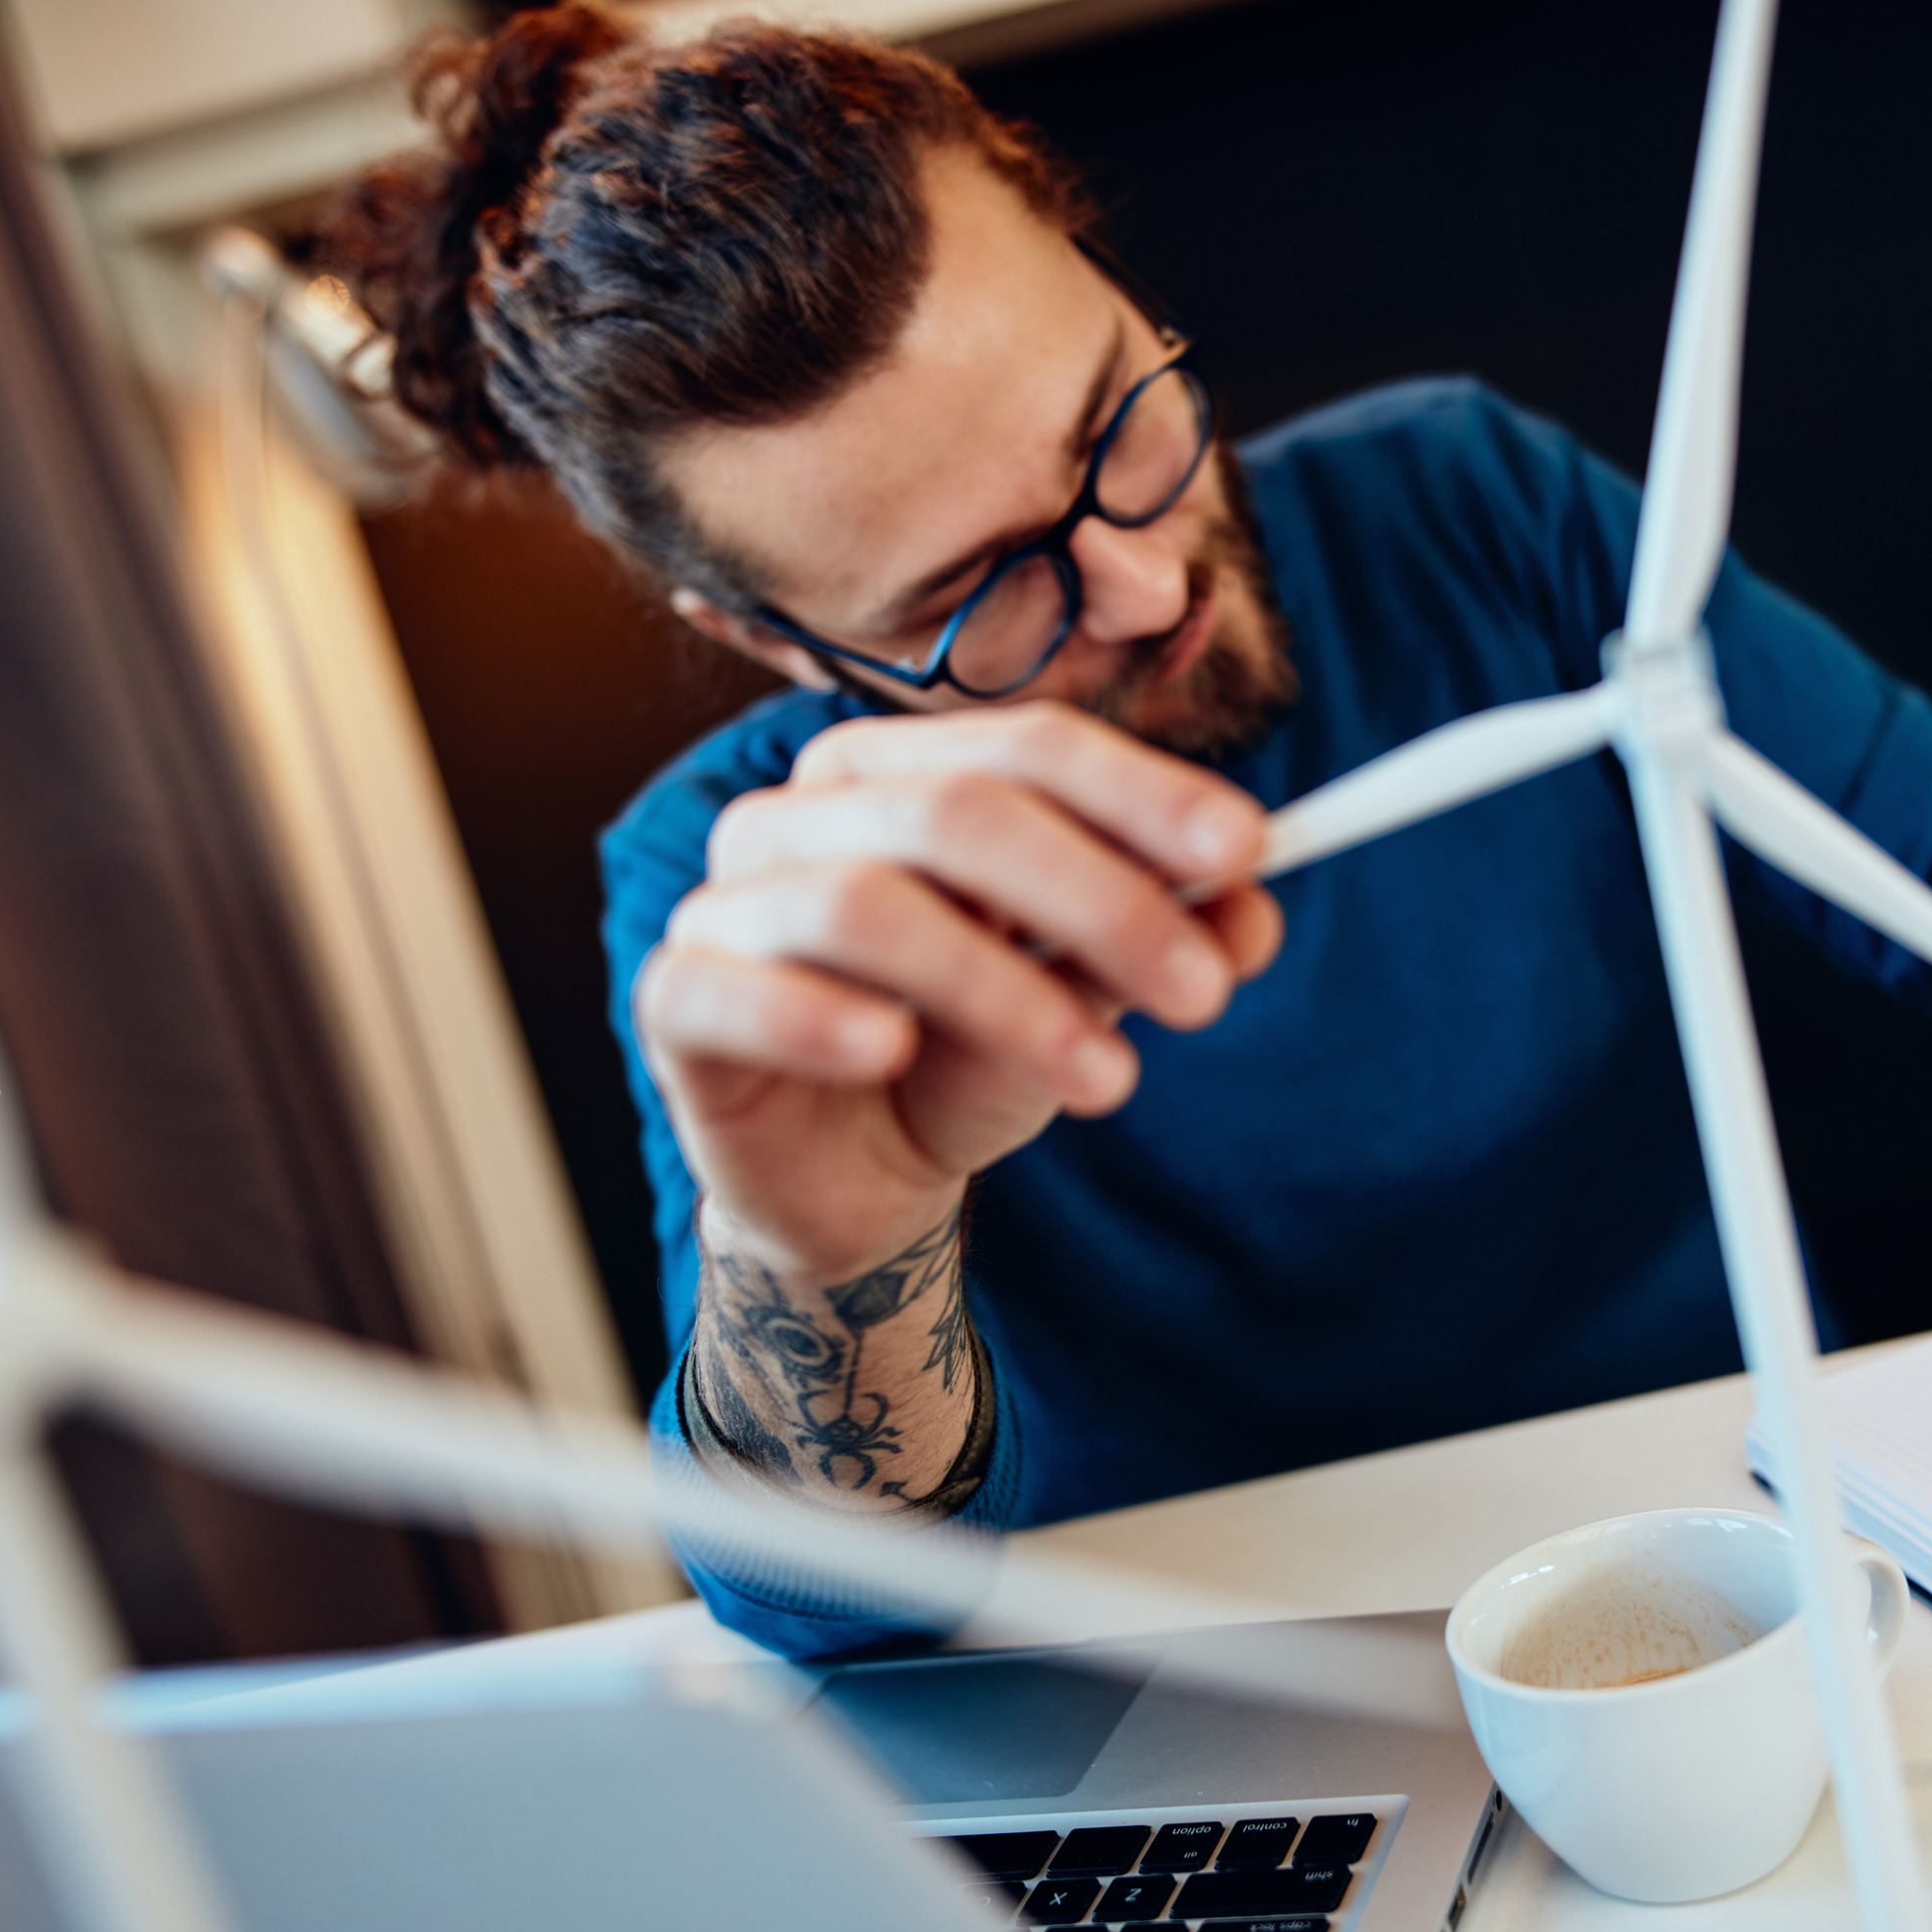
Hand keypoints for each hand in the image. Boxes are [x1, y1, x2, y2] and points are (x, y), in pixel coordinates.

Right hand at [631, 704, 1281, 1285]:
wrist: (854, 1186)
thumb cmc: (964, 1059)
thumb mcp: (1086, 1000)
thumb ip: (1163, 940)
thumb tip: (1254, 906)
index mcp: (904, 776)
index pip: (1026, 746)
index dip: (1140, 790)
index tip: (1251, 848)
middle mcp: (805, 813)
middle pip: (957, 814)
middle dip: (1099, 899)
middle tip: (1204, 997)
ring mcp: (729, 900)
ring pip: (867, 903)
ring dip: (1005, 991)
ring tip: (1108, 1080)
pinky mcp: (677, 1000)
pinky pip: (738, 990)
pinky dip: (822, 1017)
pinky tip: (893, 1056)